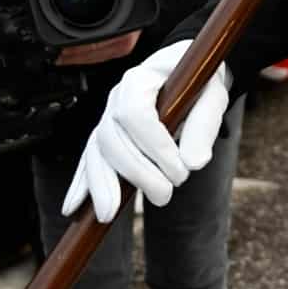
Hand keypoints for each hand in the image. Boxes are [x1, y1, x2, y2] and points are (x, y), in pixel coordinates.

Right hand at [61, 40, 231, 223]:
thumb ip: (205, 124)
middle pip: (112, 138)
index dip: (155, 146)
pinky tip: (73, 207)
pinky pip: (90, 160)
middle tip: (164, 195)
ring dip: (101, 185)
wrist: (192, 74)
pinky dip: (82, 184)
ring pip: (96, 152)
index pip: (135, 114)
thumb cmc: (202, 82)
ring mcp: (108, 117)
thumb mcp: (214, 94)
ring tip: (108, 214)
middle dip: (135, 172)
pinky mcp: (107, 137)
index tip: (181, 170)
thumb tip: (194, 162)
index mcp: (141, 79)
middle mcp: (117, 97)